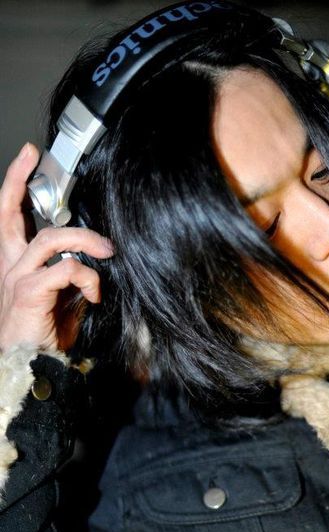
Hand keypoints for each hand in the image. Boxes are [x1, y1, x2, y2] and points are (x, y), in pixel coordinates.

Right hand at [0, 142, 114, 352]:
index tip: (28, 157)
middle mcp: (12, 266)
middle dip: (21, 181)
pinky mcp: (29, 292)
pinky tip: (94, 295)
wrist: (33, 366)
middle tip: (36, 158)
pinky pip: (65, 270)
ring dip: (85, 241)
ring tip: (106, 251)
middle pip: (11, 214)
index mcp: (18, 264)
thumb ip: (72, 273)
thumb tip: (94, 257)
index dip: (16, 184)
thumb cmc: (46, 333)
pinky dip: (87, 277)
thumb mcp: (63, 297)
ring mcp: (17, 278)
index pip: (12, 217)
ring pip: (50, 238)